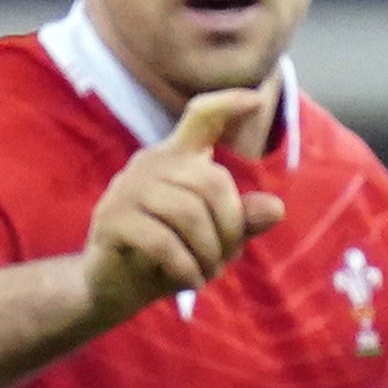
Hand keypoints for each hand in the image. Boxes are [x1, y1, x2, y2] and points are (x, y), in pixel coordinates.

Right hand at [76, 85, 283, 330]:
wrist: (113, 287)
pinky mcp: (111, 219)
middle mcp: (150, 163)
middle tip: (224, 260)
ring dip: (208, 252)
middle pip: (213, 181)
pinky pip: (164, 241)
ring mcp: (126, 188)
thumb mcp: (213, 241)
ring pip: (189, 212)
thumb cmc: (167, 257)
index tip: (257, 100)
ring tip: (206, 273)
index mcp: (177, 159)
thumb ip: (241, 222)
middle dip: (230, 227)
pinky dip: (186, 267)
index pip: (201, 117)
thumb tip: (276, 208)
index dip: (228, 105)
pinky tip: (191, 281)